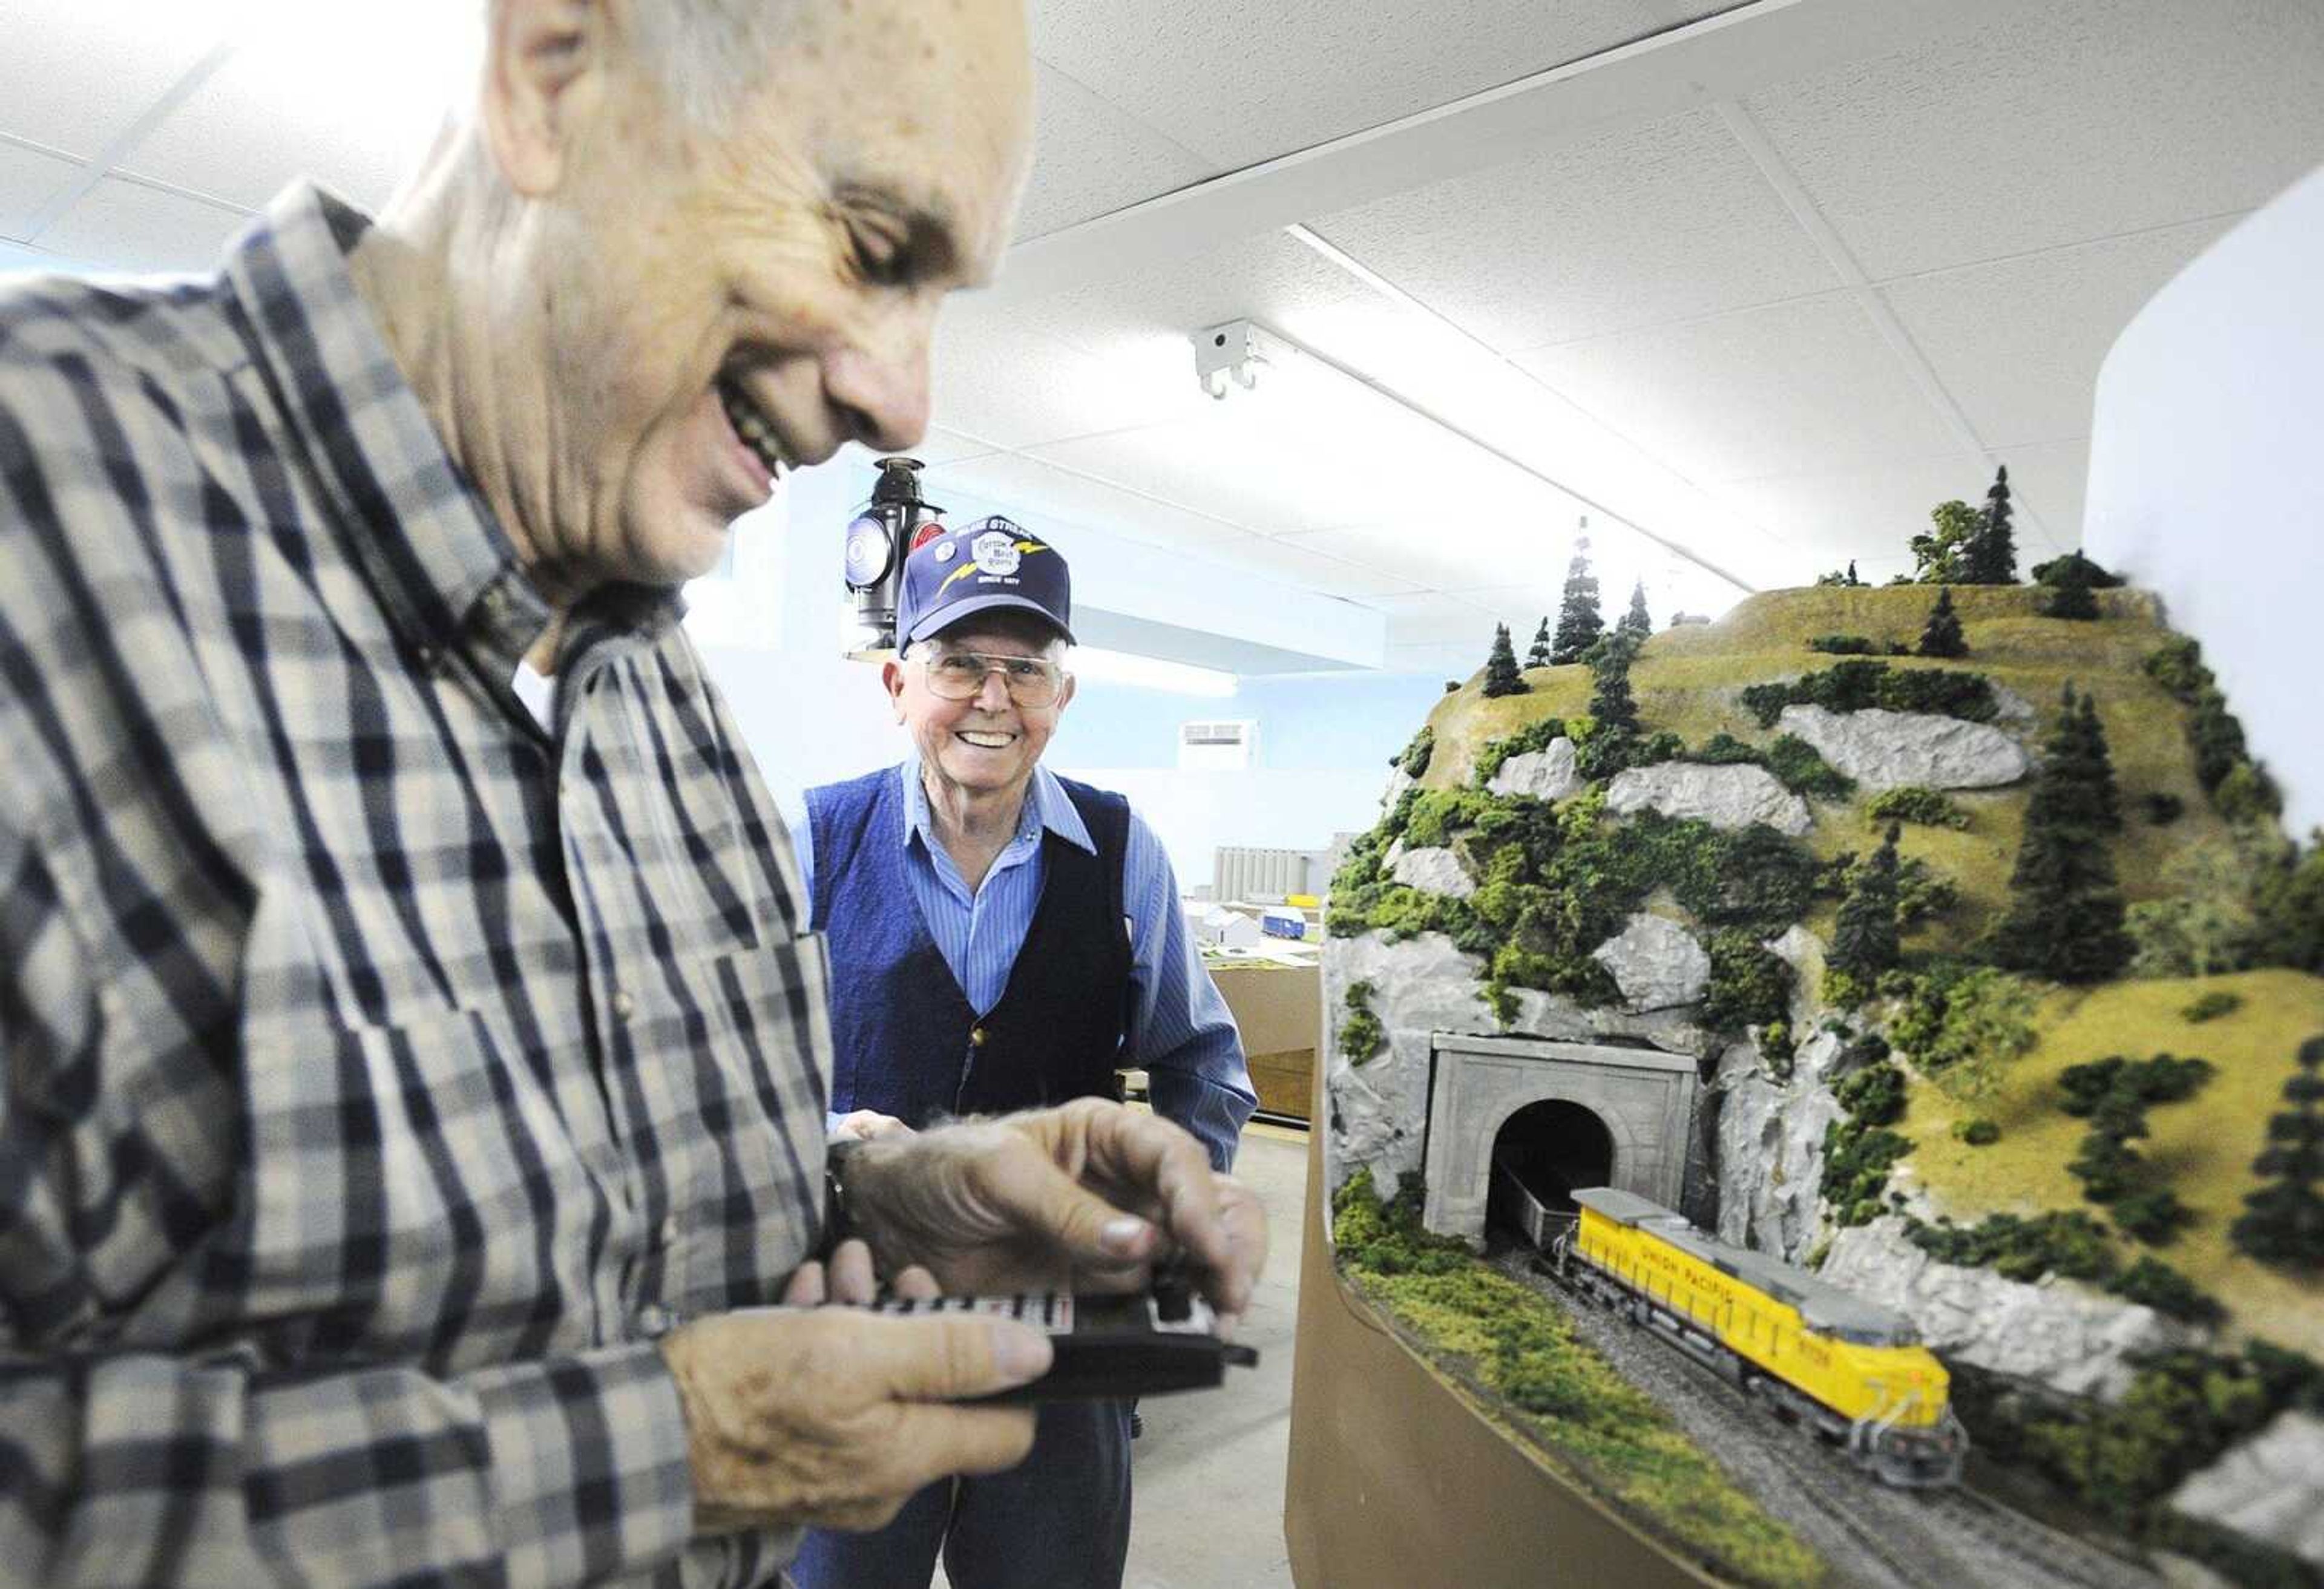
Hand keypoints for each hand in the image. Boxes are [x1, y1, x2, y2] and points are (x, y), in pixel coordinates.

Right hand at [662, 1241, 1049, 1535]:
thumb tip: (1038, 1355)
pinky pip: (832, 1405)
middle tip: (882, 1268)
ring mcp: (831, 1480)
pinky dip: (825, 1349)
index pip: (1008, 1433)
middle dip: (918, 1323)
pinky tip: (801, 1302)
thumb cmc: (742, 1388)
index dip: (1008, 1369)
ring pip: (879, 1392)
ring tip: (836, 1269)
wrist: (633, 1435)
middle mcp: (880, 1485)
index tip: (975, 1311)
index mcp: (908, 1460)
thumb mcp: (855, 1349)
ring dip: (866, 1322)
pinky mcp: (787, 1465)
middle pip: (936, 1400)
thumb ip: (951, 1353)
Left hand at [838, 1098, 1267, 1321]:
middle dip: (1231, 1246)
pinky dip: (1178, 1319)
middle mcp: (1127, 1186)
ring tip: (1215, 1322)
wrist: (890, 1221)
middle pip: (1211, 1204)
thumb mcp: (999, 1174)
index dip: (1201, 1201)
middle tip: (1227, 1295)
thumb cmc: (942, 1170)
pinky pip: (1154, 1304)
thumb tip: (1144, 1247)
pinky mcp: (1099, 1292)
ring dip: (1217, 1286)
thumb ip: (1067, 1209)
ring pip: (1196, 1256)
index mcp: (1109, 1136)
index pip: (1177, 1159)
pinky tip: (1184, 1337)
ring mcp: (1118, 1242)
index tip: (1206, 1249)